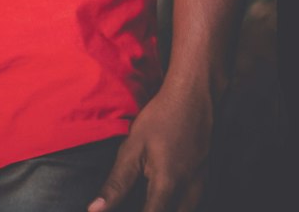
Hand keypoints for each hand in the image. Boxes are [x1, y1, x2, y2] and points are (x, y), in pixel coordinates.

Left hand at [87, 82, 213, 211]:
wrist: (191, 97)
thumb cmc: (159, 118)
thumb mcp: (132, 147)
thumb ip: (116, 183)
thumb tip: (94, 209)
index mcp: (167, 185)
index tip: (122, 211)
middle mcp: (188, 191)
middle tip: (138, 203)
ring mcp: (200, 185)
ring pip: (185, 211)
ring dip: (166, 208)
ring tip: (148, 200)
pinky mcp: (204, 178)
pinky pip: (192, 203)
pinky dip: (177, 205)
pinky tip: (164, 197)